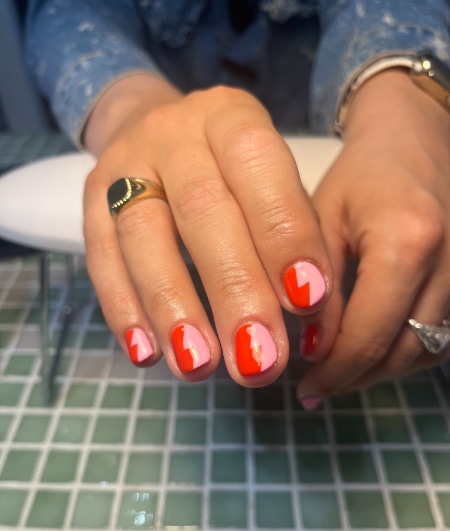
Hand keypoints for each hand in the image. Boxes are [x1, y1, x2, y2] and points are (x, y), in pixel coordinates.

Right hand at [83, 74, 331, 384]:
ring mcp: (123, 164)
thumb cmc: (234, 174)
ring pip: (144, 235)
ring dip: (173, 308)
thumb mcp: (272, 184)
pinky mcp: (89, 200)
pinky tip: (147, 355)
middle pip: (201, 208)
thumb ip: (292, 242)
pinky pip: (100, 257)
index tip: (307, 301)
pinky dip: (124, 310)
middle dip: (233, 289)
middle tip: (259, 359)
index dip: (283, 233)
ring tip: (199, 367)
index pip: (259, 165)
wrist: (157, 135)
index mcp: (230, 116)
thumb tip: (309, 325)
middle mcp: (172, 132)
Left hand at [297, 68, 449, 402]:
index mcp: (408, 242)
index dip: (334, 372)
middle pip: (405, 352)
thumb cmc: (361, 173)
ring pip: (429, 352)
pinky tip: (376, 350)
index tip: (304, 388)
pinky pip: (446, 337)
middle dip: (357, 378)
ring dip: (383, 370)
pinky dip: (410, 352)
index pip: (369, 335)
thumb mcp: (324, 220)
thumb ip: (319, 288)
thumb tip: (314, 351)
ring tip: (342, 372)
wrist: (417, 135)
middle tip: (317, 388)